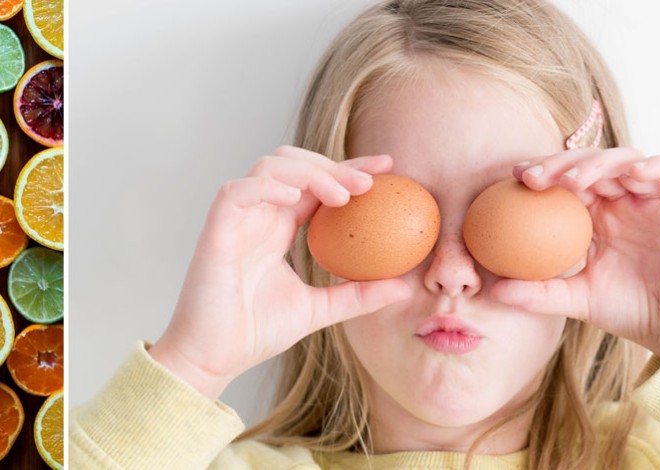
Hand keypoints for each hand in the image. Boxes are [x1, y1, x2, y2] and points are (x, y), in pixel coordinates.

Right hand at [149, 146, 412, 399]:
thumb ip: (358, 295)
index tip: (388, 169)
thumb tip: (404, 288)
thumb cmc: (255, 333)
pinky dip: (267, 185)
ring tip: (342, 195)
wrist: (212, 359)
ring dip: (308, 172)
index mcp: (279, 227)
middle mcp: (259, 216)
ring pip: (269, 167)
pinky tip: (295, 195)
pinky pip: (237, 191)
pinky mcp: (215, 230)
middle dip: (334, 165)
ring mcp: (236, 220)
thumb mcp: (320, 310)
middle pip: (295, 163)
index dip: (349, 169)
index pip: (317, 184)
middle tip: (370, 182)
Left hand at [490, 147, 659, 359]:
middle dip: (561, 163)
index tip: (514, 178)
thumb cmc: (632, 311)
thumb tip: (493, 291)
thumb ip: (539, 293)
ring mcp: (658, 196)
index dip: (543, 172)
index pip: (568, 180)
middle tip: (533, 177)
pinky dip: (656, 165)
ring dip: (599, 163)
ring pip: (628, 159)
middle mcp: (627, 199)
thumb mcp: (578, 300)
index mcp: (600, 214)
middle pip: (592, 163)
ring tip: (573, 180)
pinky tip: (632, 175)